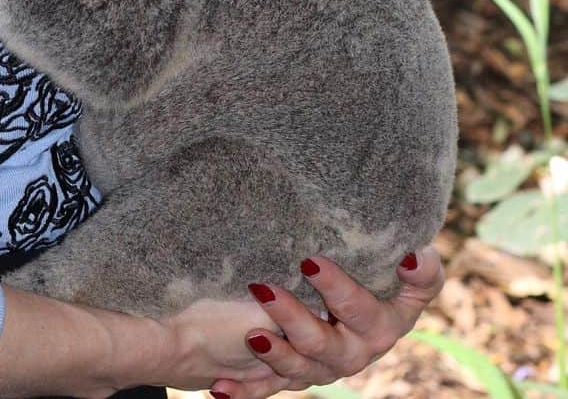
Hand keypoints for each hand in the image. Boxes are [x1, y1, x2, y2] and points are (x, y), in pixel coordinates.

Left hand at [203, 245, 445, 398]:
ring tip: (250, 336)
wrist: (362, 316)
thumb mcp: (406, 278)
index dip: (339, 290)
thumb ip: (421, 272)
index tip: (309, 262)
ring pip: (298, 370)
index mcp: (381, 326)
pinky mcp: (294, 379)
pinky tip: (218, 390)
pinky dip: (244, 392)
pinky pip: (268, 389)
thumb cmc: (385, 283)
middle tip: (264, 289)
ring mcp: (323, 370)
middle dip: (294, 318)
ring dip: (273, 356)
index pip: (363, 309)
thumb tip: (415, 255)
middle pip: (324, 343)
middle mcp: (353, 353)